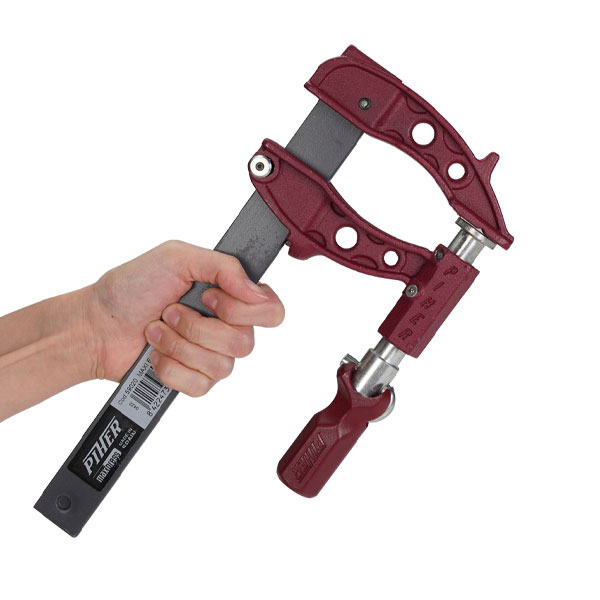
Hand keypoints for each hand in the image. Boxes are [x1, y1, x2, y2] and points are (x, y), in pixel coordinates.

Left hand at [88, 241, 283, 395]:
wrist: (97, 326)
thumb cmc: (132, 287)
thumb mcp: (178, 257)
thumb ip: (225, 266)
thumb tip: (256, 291)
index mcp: (230, 295)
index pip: (271, 310)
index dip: (245, 309)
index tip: (209, 296)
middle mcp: (226, 326)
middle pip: (246, 342)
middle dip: (199, 327)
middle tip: (171, 310)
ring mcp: (211, 356)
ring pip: (223, 366)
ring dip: (180, 345)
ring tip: (157, 330)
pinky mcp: (194, 381)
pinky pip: (202, 385)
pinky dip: (172, 367)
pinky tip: (156, 354)